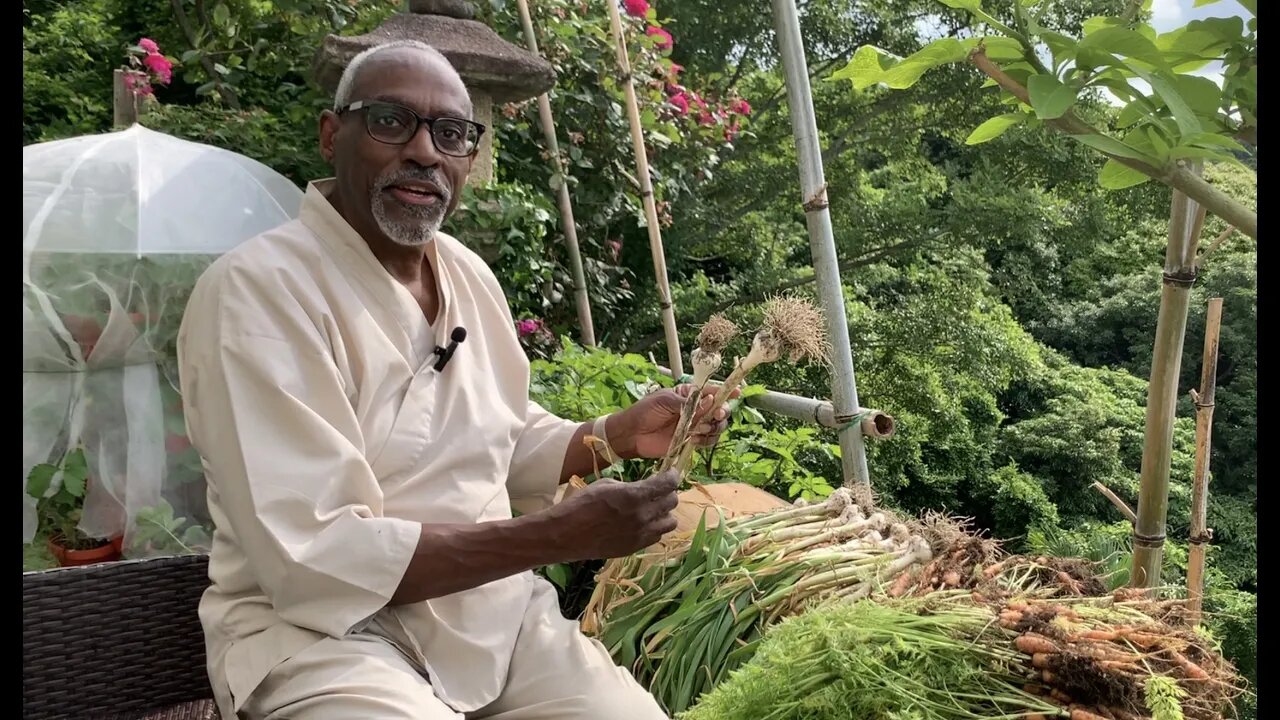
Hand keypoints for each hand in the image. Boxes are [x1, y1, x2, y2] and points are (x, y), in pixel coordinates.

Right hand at [552, 470, 679, 560]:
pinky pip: (657, 537)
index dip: (673, 476)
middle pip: (672, 502)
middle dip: (668, 492)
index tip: (672, 472)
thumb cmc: (581, 504)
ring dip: (665, 512)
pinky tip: (643, 523)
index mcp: (635, 496)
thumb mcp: (606, 485)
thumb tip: (644, 488)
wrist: (566, 534)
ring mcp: (641, 535)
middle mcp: (643, 516)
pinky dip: (655, 528)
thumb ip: (630, 486)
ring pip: (670, 523)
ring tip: (653, 508)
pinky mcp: (635, 548)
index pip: (668, 484)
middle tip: (659, 489)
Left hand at [613, 384, 736, 459]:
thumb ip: (687, 402)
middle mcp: (696, 410)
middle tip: (716, 415)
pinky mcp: (691, 441)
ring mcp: (694, 426)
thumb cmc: (644, 412)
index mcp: (689, 395)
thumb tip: (708, 401)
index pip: (711, 391)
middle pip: (719, 410)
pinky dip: (706, 440)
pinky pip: (707, 441)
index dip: (725, 392)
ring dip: (714, 428)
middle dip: (722, 412)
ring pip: (716, 426)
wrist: (632, 434)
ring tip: (700, 429)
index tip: (737, 393)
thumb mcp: (664, 400)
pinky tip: (696, 439)